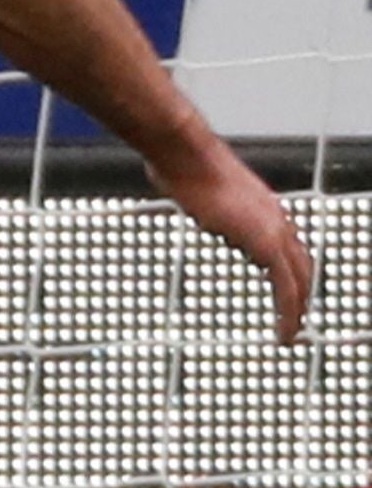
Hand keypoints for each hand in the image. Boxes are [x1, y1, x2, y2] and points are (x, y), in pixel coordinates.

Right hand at [157, 138, 313, 343]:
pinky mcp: (265, 242)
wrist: (186, 155)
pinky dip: (290, 311)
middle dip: (301, 294)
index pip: (289, 247)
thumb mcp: (195, 193)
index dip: (291, 272)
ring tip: (290, 332)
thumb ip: (201, 207)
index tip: (285, 292)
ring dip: (298, 309)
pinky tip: (284, 330)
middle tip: (296, 319)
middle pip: (302, 265)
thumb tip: (187, 204)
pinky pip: (287, 286)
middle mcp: (277, 218)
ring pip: (300, 279)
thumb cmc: (184, 166)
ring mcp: (274, 229)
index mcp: (263, 208)